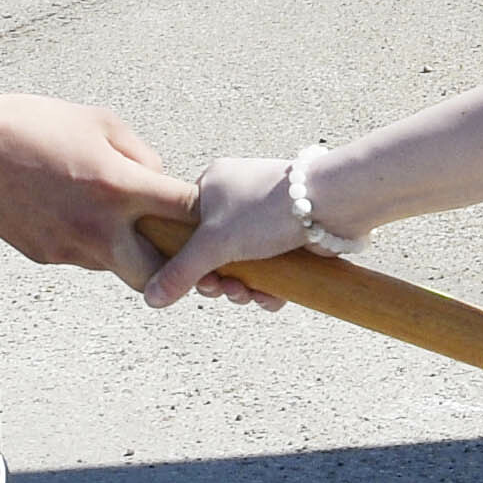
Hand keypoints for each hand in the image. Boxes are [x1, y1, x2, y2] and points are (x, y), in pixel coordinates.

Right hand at [0, 93, 194, 286]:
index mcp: (118, 188)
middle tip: (170, 242)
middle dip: (170, 263)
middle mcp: (97, 228)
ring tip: (114, 217)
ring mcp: (69, 247)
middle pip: (157, 274)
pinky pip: (83, 257)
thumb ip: (143, 158)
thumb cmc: (38, 125)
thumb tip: (162, 184)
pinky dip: (92, 243)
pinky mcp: (46, 255)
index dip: (202, 214)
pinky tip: (74, 212)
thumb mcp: (102, 123)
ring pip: (117, 266)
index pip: (184, 214)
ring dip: (127, 250)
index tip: (206, 211)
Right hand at [145, 152, 307, 310]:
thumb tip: (151, 297)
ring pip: (244, 263)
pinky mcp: (291, 235)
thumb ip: (180, 271)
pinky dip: (270, 287)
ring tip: (250, 294)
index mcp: (213, 184)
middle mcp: (238, 197)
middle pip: (215, 251)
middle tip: (225, 289)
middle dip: (219, 279)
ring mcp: (266, 217)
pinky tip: (271, 298)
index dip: (188, 261)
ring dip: (244, 287)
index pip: (187, 229)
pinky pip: (271, 268)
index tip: (197, 280)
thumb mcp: (214, 243)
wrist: (331, 204)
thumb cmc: (266, 209)